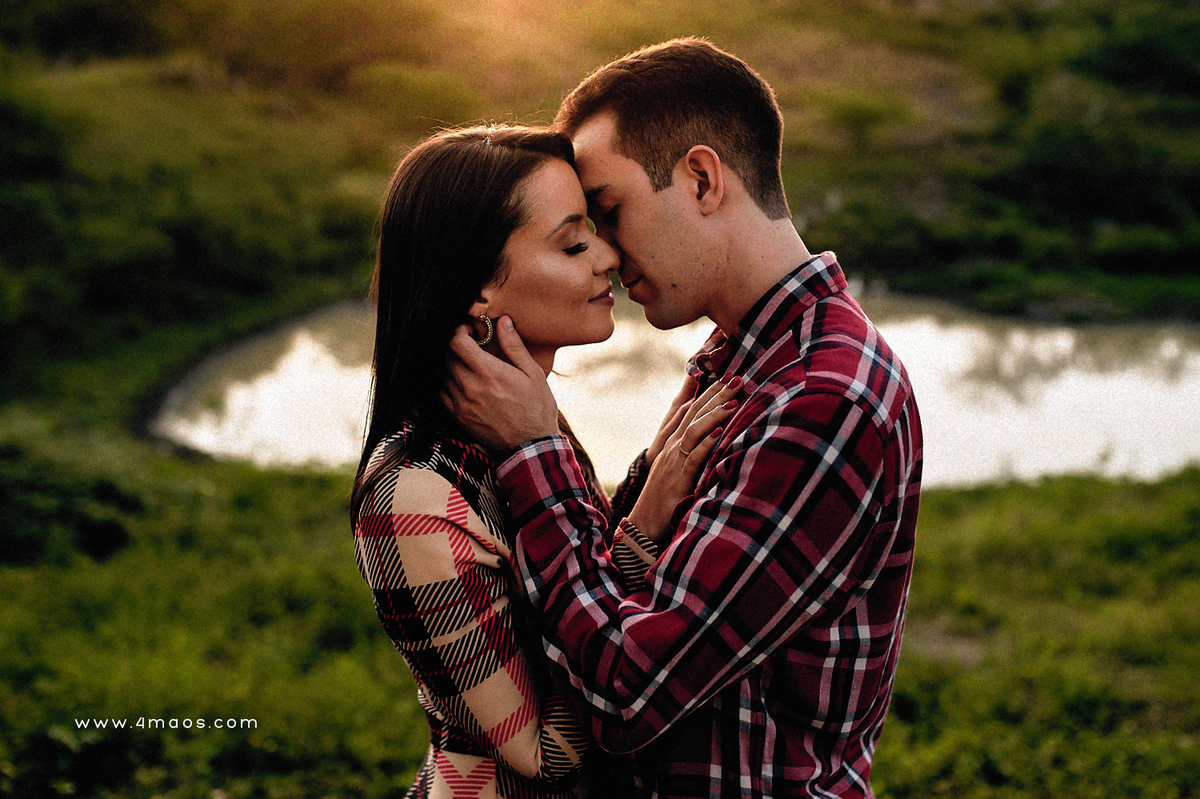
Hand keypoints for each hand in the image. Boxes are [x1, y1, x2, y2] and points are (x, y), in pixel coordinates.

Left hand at [443, 316, 558, 453]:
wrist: (531, 446)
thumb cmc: (537, 408)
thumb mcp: (533, 374)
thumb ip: (515, 346)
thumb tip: (503, 321)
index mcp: (490, 373)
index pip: (456, 342)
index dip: (458, 331)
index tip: (468, 331)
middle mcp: (471, 387)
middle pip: (446, 356)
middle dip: (454, 346)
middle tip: (467, 345)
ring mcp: (462, 404)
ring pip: (441, 373)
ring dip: (449, 363)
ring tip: (464, 363)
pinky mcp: (458, 417)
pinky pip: (440, 393)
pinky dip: (445, 382)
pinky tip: (459, 381)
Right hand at [627, 376, 741, 542]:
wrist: (644, 523)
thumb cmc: (664, 497)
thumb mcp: (676, 469)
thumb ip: (691, 449)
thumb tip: (712, 435)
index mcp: (671, 442)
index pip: (689, 409)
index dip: (706, 391)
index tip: (725, 376)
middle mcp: (671, 447)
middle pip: (694, 413)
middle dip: (716, 394)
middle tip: (737, 378)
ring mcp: (673, 461)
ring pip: (694, 430)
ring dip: (714, 414)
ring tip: (734, 400)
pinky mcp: (678, 478)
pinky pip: (693, 456)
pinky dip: (706, 443)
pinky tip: (719, 433)